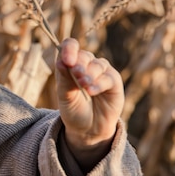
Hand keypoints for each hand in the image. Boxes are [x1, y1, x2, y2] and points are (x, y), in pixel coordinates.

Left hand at [55, 38, 124, 170]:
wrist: (87, 129)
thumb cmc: (73, 110)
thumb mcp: (64, 96)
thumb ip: (64, 78)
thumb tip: (60, 60)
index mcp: (71, 63)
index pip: (70, 46)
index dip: (69, 49)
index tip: (67, 60)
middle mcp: (87, 64)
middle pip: (84, 55)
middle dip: (79, 64)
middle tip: (77, 75)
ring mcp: (101, 72)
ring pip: (97, 65)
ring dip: (90, 74)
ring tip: (84, 86)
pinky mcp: (114, 82)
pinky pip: (109, 77)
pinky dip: (99, 84)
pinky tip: (92, 91)